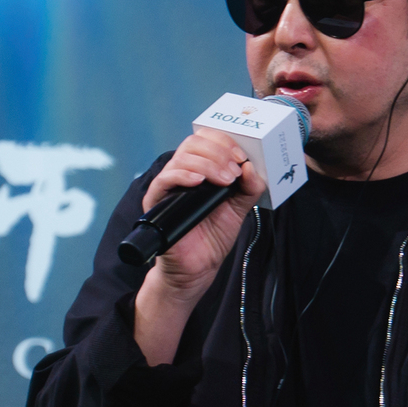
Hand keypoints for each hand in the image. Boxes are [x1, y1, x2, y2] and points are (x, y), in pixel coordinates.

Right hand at [134, 129, 265, 364]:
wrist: (199, 267)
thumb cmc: (214, 236)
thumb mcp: (239, 208)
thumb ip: (249, 188)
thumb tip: (251, 167)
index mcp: (201, 168)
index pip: (206, 139)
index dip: (224, 141)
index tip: (242, 157)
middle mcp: (182, 173)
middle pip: (194, 143)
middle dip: (219, 152)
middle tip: (234, 171)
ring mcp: (168, 186)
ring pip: (182, 157)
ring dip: (208, 163)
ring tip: (225, 181)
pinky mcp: (156, 202)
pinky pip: (164, 179)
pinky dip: (183, 175)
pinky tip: (199, 181)